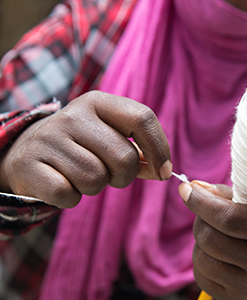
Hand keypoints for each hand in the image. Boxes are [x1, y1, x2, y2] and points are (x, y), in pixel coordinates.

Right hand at [0, 91, 171, 207]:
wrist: (28, 151)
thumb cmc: (81, 145)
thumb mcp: (108, 136)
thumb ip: (138, 150)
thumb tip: (163, 169)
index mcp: (98, 102)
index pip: (143, 118)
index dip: (160, 149)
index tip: (164, 172)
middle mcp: (73, 115)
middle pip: (124, 157)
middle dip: (124, 176)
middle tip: (109, 173)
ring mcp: (49, 138)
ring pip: (96, 179)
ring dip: (96, 186)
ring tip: (82, 175)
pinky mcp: (30, 165)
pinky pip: (69, 195)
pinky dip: (72, 197)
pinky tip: (63, 183)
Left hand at [179, 181, 246, 299]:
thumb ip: (222, 194)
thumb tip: (192, 188)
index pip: (229, 218)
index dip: (202, 203)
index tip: (185, 188)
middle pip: (210, 238)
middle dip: (199, 221)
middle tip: (206, 214)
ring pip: (201, 257)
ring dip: (199, 241)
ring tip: (215, 235)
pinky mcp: (234, 298)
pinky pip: (200, 275)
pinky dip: (201, 259)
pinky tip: (216, 255)